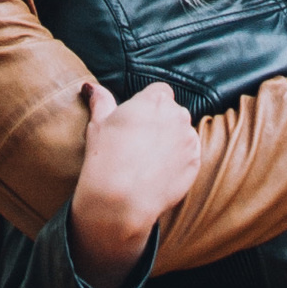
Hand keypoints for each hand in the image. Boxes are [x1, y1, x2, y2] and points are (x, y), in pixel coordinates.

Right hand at [69, 77, 198, 284]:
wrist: (121, 200)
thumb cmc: (106, 157)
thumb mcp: (98, 124)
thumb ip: (100, 101)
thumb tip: (91, 87)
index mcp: (155, 100)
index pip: (159, 92)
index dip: (147, 106)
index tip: (136, 121)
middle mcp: (178, 115)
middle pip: (172, 112)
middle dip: (160, 122)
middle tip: (138, 142)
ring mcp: (190, 140)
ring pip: (182, 134)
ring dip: (171, 141)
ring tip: (147, 161)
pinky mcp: (195, 163)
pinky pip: (188, 156)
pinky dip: (178, 161)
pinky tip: (157, 173)